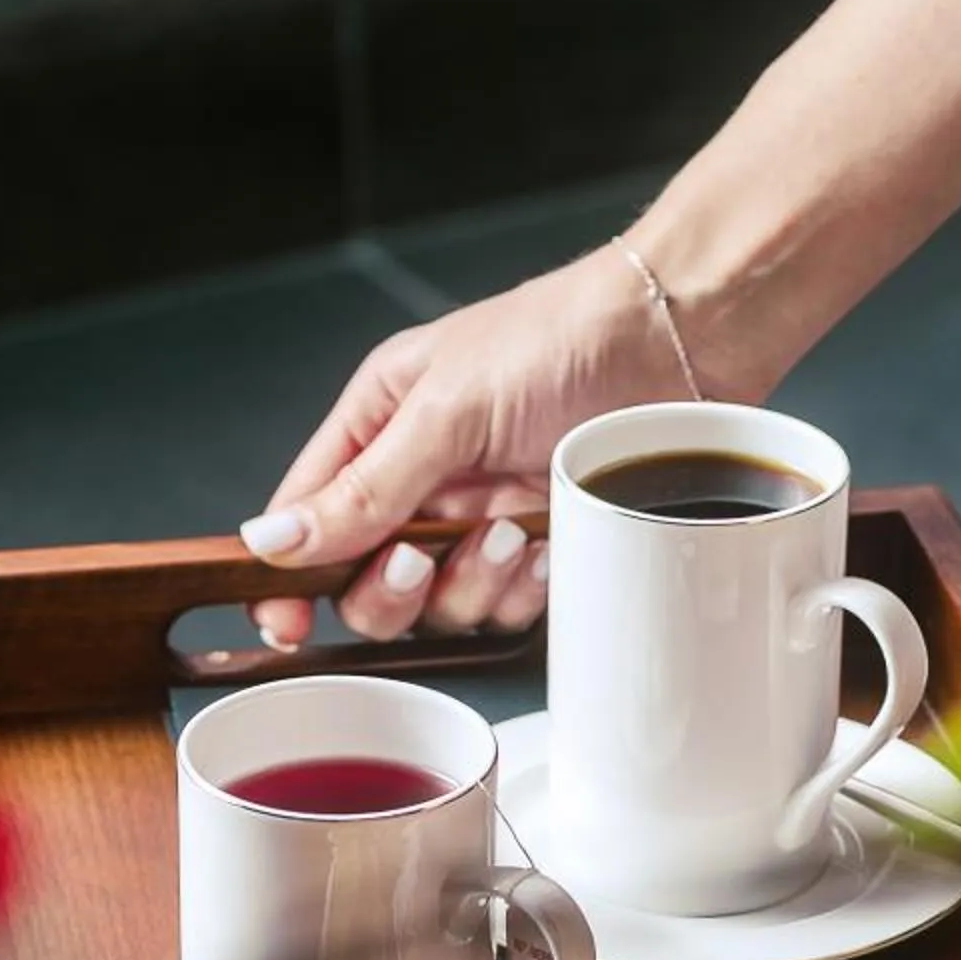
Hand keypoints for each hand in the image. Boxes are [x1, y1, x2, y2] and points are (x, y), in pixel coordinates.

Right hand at [242, 246, 694, 648]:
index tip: (282, 622)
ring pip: (440, 606)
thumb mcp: (446, 410)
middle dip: (393, 587)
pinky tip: (549, 541)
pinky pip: (509, 606)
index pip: (309, 514)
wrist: (683, 337)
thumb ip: (363, 487)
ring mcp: (483, 514)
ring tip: (510, 531)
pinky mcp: (541, 544)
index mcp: (381, 423)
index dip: (289, 574)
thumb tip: (277, 537)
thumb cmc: (565, 337)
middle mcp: (425, 475)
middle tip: (421, 562)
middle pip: (366, 580)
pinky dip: (526, 586)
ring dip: (471, 583)